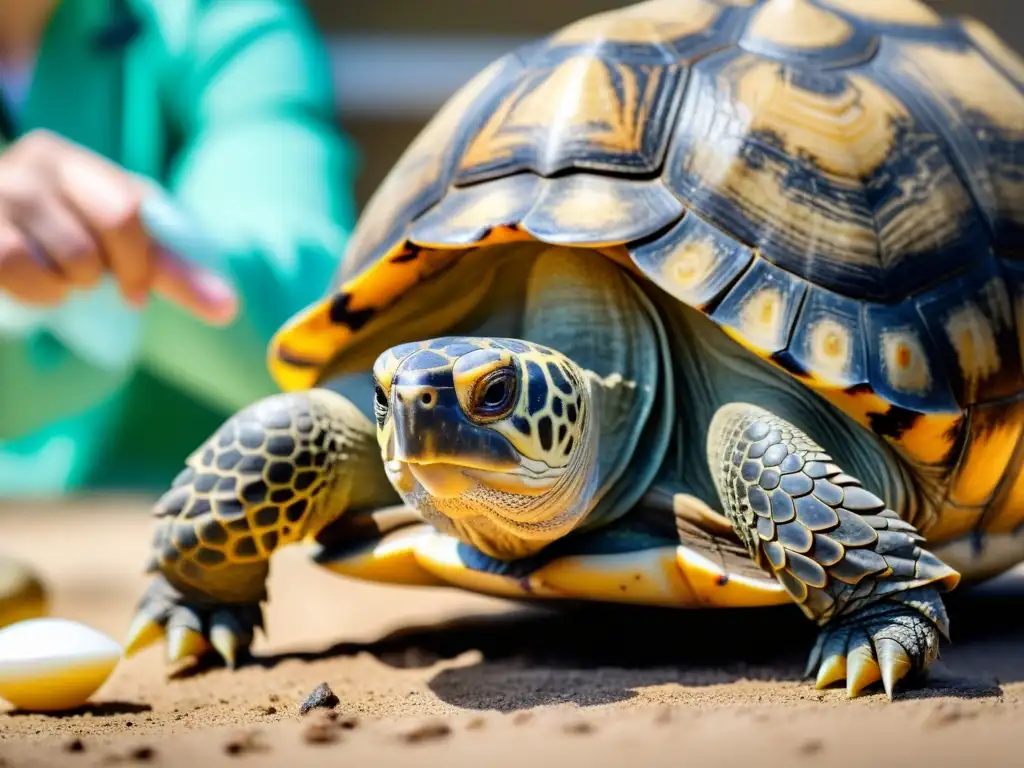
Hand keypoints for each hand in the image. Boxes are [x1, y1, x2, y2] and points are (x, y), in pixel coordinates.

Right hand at [0, 129, 236, 323]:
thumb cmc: (53, 247)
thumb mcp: (111, 246)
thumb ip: (169, 271)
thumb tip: (229, 309)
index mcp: (72, 160)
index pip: (134, 208)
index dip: (143, 261)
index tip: (135, 293)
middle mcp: (36, 161)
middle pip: (120, 219)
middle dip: (120, 270)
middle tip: (97, 285)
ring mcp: (1, 189)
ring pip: (73, 255)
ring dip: (73, 285)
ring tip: (57, 278)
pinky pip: (19, 265)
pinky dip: (39, 291)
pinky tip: (34, 287)